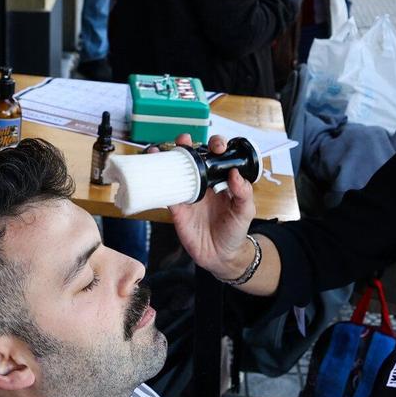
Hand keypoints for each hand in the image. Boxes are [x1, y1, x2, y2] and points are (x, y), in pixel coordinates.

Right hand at [165, 133, 255, 277]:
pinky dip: (156, 181)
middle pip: (192, 157)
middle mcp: (203, 182)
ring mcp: (188, 193)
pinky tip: (150, 171)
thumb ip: (243, 193)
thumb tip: (235, 175)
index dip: (216, 146)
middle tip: (184, 140)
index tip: (217, 147)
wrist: (220, 256)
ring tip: (160, 148)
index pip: (217, 156)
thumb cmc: (235, 231)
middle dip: (187, 144)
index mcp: (220, 180)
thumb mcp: (245, 212)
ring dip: (167, 156)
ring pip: (175, 169)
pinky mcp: (176, 208)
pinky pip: (164, 192)